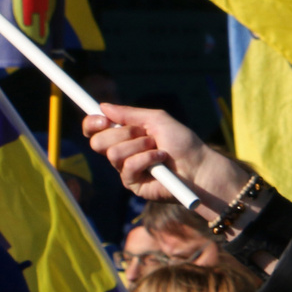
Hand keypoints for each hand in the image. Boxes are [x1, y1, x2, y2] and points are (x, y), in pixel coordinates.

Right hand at [83, 104, 251, 214]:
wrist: (199, 165)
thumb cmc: (183, 142)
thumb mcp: (157, 120)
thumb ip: (130, 114)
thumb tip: (102, 106)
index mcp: (125, 136)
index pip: (96, 130)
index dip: (92, 123)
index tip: (101, 119)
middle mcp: (122, 152)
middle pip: (98, 142)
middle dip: (122, 134)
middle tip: (144, 134)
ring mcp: (126, 169)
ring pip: (113, 153)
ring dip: (140, 146)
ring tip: (159, 148)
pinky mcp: (132, 184)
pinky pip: (128, 167)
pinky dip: (147, 159)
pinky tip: (161, 160)